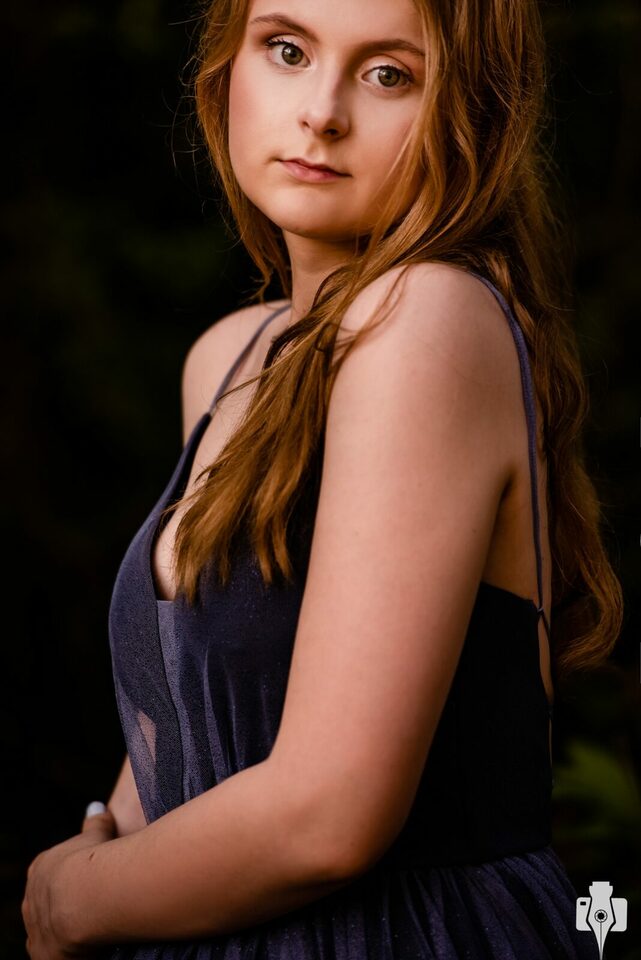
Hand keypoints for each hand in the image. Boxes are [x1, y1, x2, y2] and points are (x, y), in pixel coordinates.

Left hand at [22, 804, 116, 959]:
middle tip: (94, 907)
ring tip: (93, 931)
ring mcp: (35, 929)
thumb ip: (95, 822)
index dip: (73, 878)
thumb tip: (97, 807)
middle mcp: (31, 900)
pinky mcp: (44, 955)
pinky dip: (69, 953)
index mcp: (40, 870)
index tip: (92, 881)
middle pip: (47, 905)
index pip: (52, 875)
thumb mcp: (96, 835)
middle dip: (66, 906)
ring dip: (65, 932)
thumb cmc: (92, 861)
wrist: (84, 897)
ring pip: (48, 932)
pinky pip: (55, 955)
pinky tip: (90, 948)